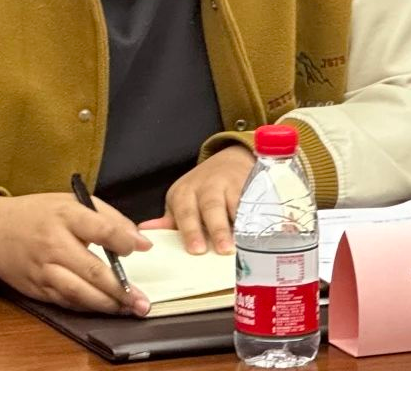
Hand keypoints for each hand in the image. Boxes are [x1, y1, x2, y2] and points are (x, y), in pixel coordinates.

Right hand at [0, 190, 150, 314]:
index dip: (124, 241)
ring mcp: (43, 269)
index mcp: (64, 216)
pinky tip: (107, 308)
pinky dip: (89, 307)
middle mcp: (52, 244)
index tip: (142, 248)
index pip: (100, 230)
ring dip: (107, 304)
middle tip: (143, 301)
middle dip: (121, 289)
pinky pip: (67, 301)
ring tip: (130, 309)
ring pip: (79, 292)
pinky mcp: (37, 288)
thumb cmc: (38, 215)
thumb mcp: (71, 203)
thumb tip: (140, 241)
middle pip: (92, 270)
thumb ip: (108, 218)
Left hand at [142, 144, 256, 255]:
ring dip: (242, 225)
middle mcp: (208, 187)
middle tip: (223, 250)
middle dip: (218, 229)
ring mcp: (232, 184)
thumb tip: (145, 232)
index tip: (196, 250)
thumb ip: (171, 220)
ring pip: (237, 204)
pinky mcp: (252, 185)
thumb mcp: (182, 201)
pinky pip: (256, 202)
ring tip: (246, 244)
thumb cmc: (202, 189)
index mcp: (185, 193)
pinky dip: (261, 216)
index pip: (186, 212)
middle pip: (211, 207)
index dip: (191, 231)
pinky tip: (264, 231)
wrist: (230, 159)